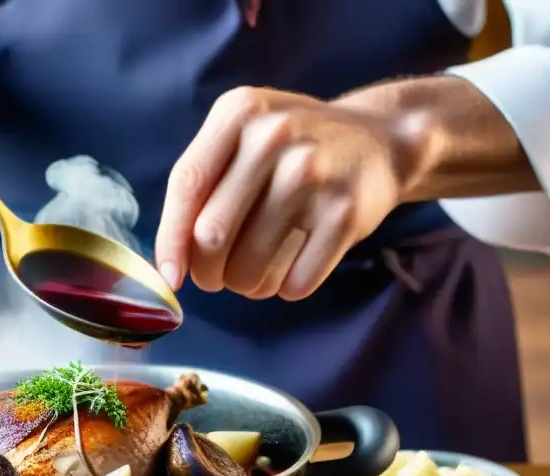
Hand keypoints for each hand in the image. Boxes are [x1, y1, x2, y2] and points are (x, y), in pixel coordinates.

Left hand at [154, 87, 416, 300]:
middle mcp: (274, 135)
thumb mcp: (244, 139)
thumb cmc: (292, 150)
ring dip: (246, 285)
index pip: (187, 184)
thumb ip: (203, 185)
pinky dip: (287, 289)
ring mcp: (313, 172)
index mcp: (238, 112)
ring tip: (253, 276)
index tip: (169, 277)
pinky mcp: (346, 211)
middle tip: (216, 278)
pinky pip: (296, 281)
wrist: (380, 140)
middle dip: (207, 271)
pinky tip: (293, 272)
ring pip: (250, 265)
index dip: (170, 238)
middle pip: (212, 233)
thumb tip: (169, 262)